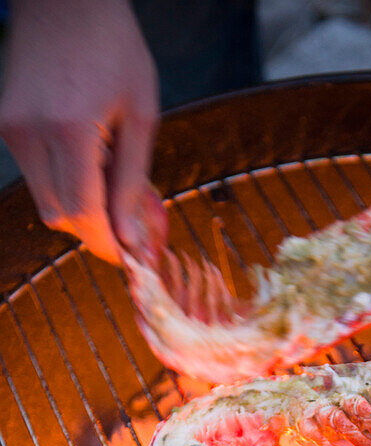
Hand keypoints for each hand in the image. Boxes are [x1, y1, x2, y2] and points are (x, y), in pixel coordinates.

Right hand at [0, 0, 159, 262]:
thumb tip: (131, 236)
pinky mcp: (3, 123)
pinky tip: (84, 154)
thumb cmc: (113, 48)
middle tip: (125, 222)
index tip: (128, 256)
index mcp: (70, 129)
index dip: (106, 242)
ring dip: (77, 204)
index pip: (83, 212)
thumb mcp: (140, 114)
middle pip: (60, 215)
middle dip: (94, 228)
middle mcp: (30, 132)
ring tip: (106, 176)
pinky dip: (61, 179)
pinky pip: (34, 174)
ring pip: (44, 200)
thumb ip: (132, 180)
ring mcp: (10, 127)